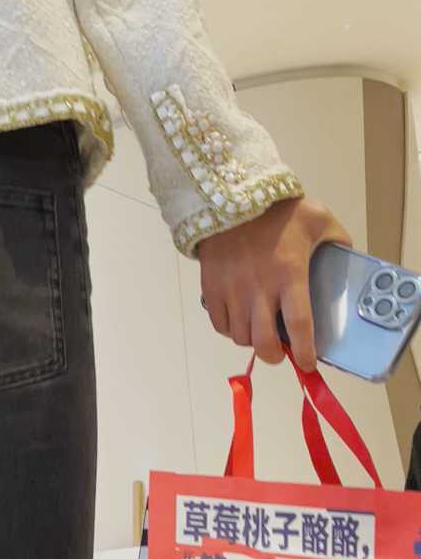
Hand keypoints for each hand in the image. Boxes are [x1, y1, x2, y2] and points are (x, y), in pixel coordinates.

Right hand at [198, 198, 350, 371]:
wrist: (226, 194)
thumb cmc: (275, 210)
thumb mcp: (317, 218)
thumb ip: (337, 239)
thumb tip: (348, 257)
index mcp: (289, 273)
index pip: (298, 325)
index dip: (304, 352)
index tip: (308, 364)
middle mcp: (258, 288)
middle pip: (263, 342)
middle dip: (275, 355)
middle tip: (281, 352)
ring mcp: (231, 290)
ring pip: (240, 337)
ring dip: (252, 340)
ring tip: (260, 332)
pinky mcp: (210, 288)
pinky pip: (219, 323)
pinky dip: (230, 329)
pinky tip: (240, 320)